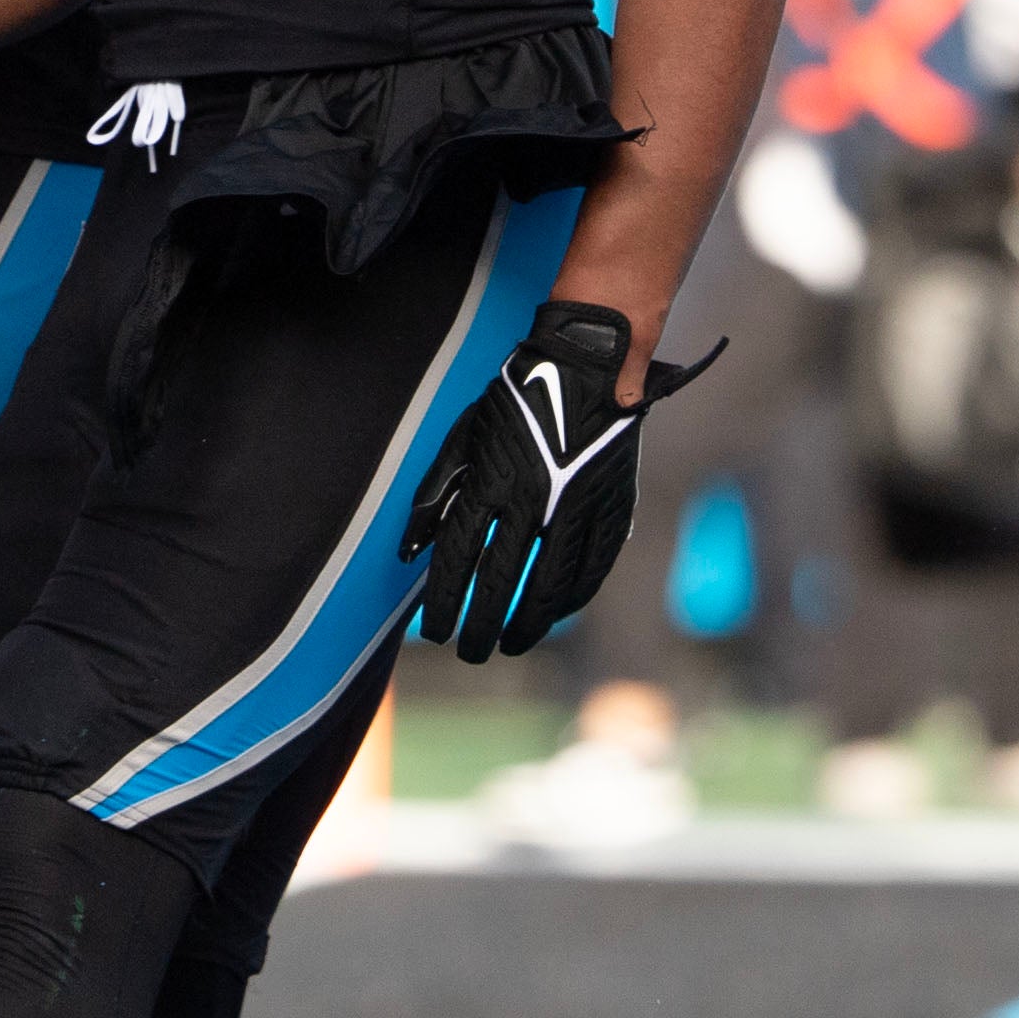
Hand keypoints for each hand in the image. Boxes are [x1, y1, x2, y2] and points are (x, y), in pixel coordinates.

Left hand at [402, 300, 705, 660]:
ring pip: (549, 586)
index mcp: (490, 479)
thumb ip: (434, 493)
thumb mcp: (463, 436)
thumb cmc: (514, 400)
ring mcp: (575, 507)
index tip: (435, 631)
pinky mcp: (610, 507)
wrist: (587, 367)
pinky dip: (572, 599)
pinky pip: (592, 568)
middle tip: (470, 651)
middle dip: (480, 626)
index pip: (458, 558)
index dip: (443, 601)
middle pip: (499, 582)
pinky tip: (556, 614)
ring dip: (528, 624)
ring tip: (511, 644)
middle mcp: (531, 500)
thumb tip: (409, 550)